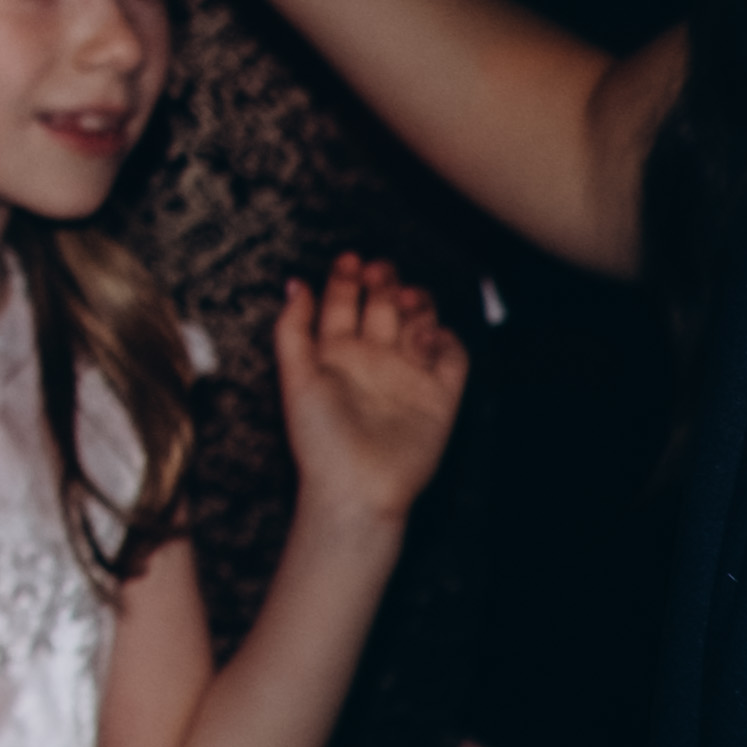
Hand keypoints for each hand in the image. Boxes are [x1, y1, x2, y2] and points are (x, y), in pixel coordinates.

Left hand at [275, 258, 468, 522]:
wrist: (358, 486)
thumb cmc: (319, 437)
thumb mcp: (295, 379)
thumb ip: (293, 330)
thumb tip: (295, 283)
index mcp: (336, 352)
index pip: (343, 302)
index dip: (347, 277)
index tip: (350, 260)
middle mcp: (374, 359)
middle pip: (384, 305)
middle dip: (384, 281)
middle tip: (380, 273)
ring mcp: (408, 375)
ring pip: (419, 322)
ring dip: (417, 303)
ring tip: (406, 300)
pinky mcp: (440, 397)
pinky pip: (453, 358)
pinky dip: (446, 340)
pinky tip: (427, 338)